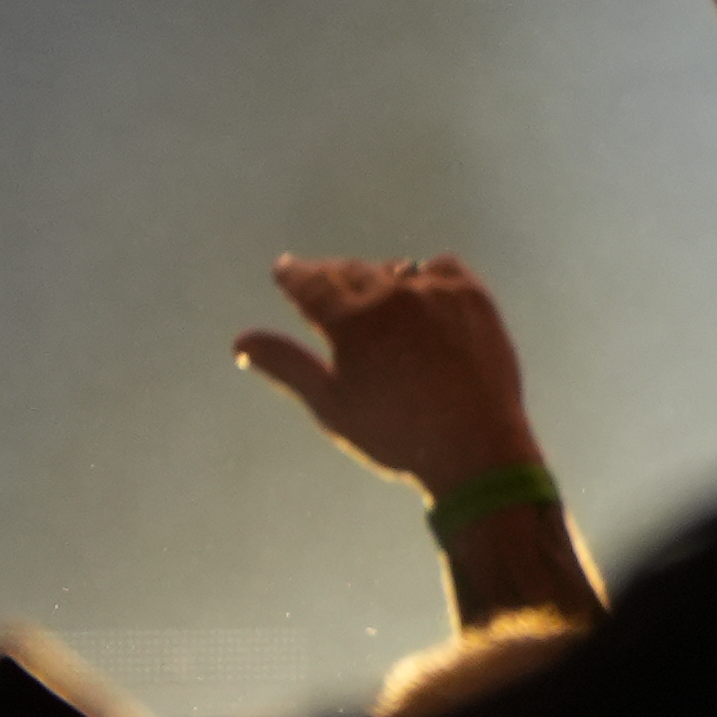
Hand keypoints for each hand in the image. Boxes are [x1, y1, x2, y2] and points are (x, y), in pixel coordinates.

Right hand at [233, 253, 543, 498]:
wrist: (476, 448)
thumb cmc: (395, 436)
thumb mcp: (331, 405)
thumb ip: (286, 365)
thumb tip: (239, 341)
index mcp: (353, 321)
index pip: (310, 283)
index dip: (292, 275)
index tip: (282, 269)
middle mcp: (394, 294)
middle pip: (349, 272)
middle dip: (329, 276)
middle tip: (316, 280)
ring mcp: (437, 290)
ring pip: (393, 271)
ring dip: (375, 279)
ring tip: (367, 293)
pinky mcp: (472, 293)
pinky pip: (439, 268)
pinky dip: (423, 278)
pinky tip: (416, 293)